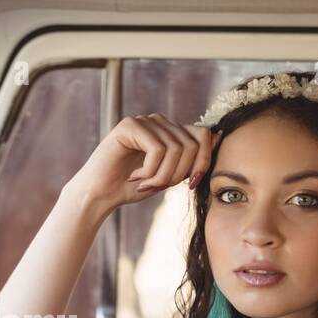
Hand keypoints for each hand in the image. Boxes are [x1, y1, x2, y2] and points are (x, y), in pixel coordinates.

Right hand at [66, 114, 215, 216]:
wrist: (100, 196)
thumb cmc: (131, 188)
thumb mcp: (169, 175)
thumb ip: (190, 159)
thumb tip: (217, 136)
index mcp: (170, 130)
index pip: (203, 135)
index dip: (203, 162)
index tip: (190, 185)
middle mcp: (158, 121)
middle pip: (192, 144)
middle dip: (179, 174)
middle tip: (158, 186)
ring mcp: (144, 121)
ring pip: (176, 149)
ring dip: (163, 175)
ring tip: (146, 183)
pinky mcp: (130, 126)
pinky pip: (157, 149)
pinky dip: (150, 170)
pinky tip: (134, 177)